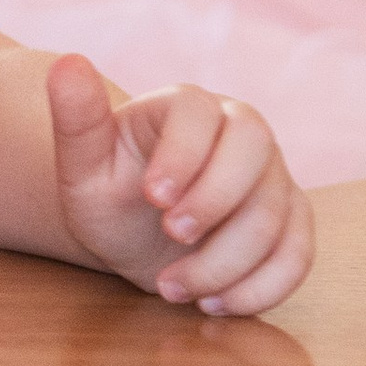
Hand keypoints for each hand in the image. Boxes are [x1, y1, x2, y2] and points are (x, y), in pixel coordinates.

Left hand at [47, 56, 311, 315]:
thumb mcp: (81, 165)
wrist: (133, 235)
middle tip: (171, 237)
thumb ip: (76, 118)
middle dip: (216, 200)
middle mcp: (238, 129)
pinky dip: (260, 288)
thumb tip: (67, 62)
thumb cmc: (108, 192)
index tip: (152, 198)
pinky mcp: (290, 221)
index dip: (183, 154)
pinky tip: (212, 303)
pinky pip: (298, 254)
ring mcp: (271, 175)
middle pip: (256, 145)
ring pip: (275, 211)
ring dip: (225, 261)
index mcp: (185, 106)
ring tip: (171, 287)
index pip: (200, 111)